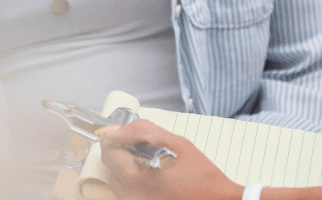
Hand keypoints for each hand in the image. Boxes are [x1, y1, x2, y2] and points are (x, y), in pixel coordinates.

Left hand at [100, 120, 242, 199]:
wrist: (214, 199)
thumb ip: (142, 132)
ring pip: (114, 178)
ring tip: (146, 158)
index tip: (122, 130)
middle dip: (119, 148)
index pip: (107, 150)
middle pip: (108, 164)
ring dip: (123, 164)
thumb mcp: (176, 142)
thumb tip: (116, 130)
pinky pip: (124, 190)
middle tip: (138, 142)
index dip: (112, 136)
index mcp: (138, 176)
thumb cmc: (199, 172)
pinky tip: (149, 172)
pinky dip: (130, 177)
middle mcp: (131, 194)